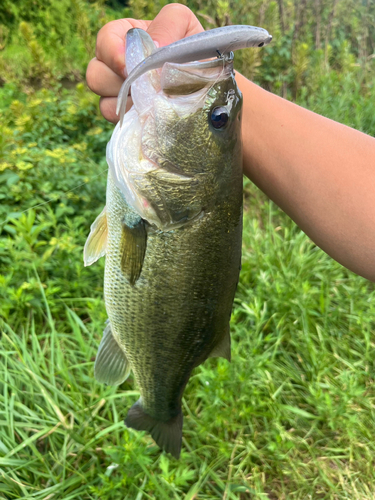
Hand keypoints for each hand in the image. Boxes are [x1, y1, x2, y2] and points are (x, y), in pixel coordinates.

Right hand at [86, 3, 203, 122]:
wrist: (209, 82)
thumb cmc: (194, 50)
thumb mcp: (184, 26)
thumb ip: (167, 25)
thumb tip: (153, 46)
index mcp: (128, 37)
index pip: (105, 40)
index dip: (115, 55)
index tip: (133, 67)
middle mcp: (118, 65)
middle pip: (96, 74)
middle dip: (119, 83)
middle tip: (144, 88)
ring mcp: (121, 94)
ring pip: (104, 102)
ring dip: (126, 102)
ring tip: (151, 101)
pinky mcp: (128, 116)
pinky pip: (117, 120)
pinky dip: (132, 118)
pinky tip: (149, 115)